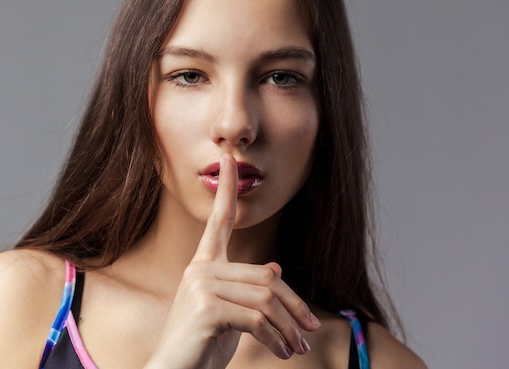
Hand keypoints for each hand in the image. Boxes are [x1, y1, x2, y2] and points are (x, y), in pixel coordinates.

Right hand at [145, 154, 319, 368]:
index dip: (227, 190)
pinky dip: (277, 338)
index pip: (218, 221)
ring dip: (289, 327)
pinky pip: (258, 318)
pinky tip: (282, 352)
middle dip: (294, 307)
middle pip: (266, 276)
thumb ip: (248, 290)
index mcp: (203, 266)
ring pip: (266, 298)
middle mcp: (199, 270)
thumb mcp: (230, 315)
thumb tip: (276, 269)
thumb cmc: (201, 348)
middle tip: (309, 332)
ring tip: (296, 348)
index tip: (231, 159)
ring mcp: (201, 287)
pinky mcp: (206, 308)